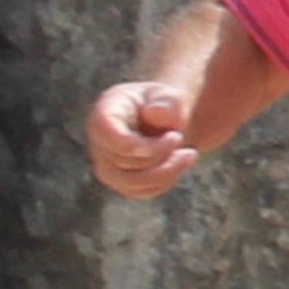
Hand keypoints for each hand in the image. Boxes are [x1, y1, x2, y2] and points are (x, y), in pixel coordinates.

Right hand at [86, 81, 200, 200]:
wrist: (165, 122)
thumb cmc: (164, 105)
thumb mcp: (170, 97)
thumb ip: (166, 102)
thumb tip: (155, 114)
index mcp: (104, 113)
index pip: (108, 135)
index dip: (140, 144)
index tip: (175, 136)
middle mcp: (99, 142)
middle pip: (122, 160)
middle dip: (160, 154)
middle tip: (181, 137)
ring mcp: (106, 165)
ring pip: (132, 182)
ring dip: (166, 171)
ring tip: (189, 154)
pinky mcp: (121, 183)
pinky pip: (142, 191)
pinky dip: (165, 180)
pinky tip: (178, 163)